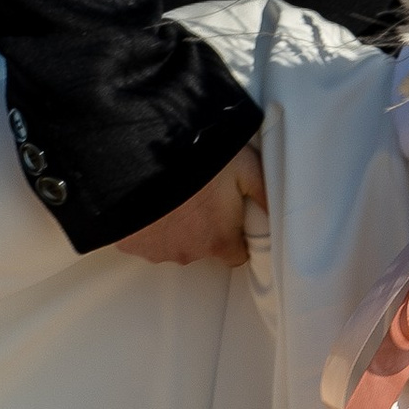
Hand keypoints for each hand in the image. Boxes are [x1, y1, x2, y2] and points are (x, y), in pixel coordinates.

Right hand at [113, 145, 265, 268]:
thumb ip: (264, 194)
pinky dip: (146, 224)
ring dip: (172, 225)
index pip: (235, 255)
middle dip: (202, 227)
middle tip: (198, 194)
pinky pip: (142, 238)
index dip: (234, 236)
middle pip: (202, 248)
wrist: (143, 153)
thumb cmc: (197, 158)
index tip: (229, 217)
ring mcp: (156, 250)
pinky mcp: (129, 243)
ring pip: (171, 244)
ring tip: (171, 194)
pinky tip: (148, 200)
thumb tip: (279, 213)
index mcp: (219, 239)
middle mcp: (188, 252)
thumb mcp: (245, 166)